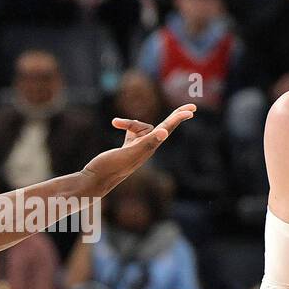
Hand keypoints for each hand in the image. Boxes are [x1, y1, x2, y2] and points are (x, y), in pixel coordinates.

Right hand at [80, 104, 196, 196]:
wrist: (95, 181)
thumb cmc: (111, 167)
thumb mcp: (130, 153)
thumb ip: (147, 143)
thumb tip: (164, 133)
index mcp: (149, 147)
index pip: (167, 129)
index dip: (178, 118)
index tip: (191, 111)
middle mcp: (146, 148)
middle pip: (164, 128)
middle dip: (176, 117)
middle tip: (193, 107)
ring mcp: (137, 148)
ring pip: (139, 126)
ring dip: (129, 122)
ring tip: (115, 123)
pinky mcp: (127, 148)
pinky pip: (131, 131)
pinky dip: (125, 125)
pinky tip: (116, 123)